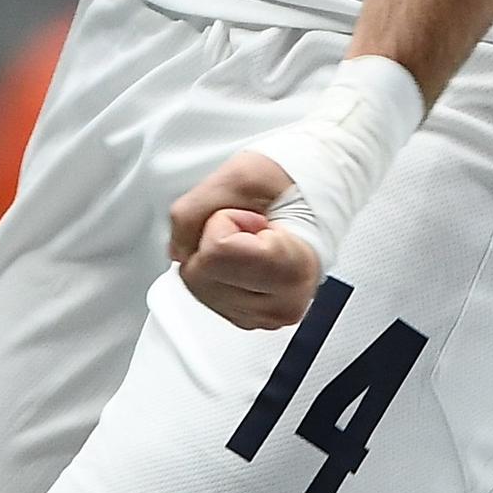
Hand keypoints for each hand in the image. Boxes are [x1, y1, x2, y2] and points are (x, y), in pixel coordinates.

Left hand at [170, 150, 324, 328]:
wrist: (315, 197)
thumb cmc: (291, 183)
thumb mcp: (239, 174)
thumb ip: (193, 210)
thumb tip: (177, 249)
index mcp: (293, 269)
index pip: (216, 252)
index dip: (223, 221)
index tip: (253, 216)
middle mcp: (281, 304)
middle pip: (199, 276)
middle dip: (212, 239)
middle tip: (249, 226)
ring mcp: (266, 317)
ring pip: (197, 288)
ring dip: (213, 255)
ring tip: (250, 241)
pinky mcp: (250, 318)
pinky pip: (204, 293)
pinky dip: (215, 269)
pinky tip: (245, 257)